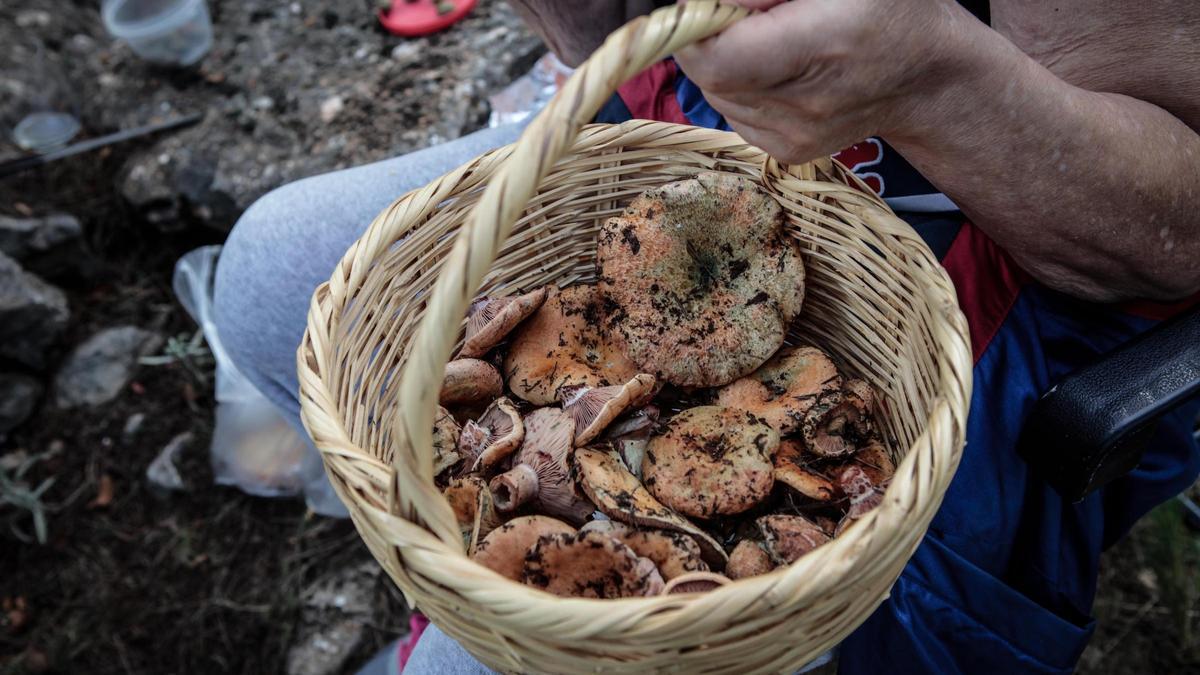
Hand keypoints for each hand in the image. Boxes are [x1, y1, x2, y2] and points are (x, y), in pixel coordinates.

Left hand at [675, 0, 990, 163]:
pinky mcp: (789, 151)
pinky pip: (735, 112)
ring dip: (726, 60)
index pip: (718, 58)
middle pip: (710, 75)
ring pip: (717, 94)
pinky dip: (740, 86)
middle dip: (711, 38)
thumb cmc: (887, 8)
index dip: (697, 28)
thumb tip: (702, 4)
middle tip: (751, 15)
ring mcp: (795, 137)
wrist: (926, 75)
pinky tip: (780, 68)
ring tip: (774, 39)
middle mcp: (807, 105)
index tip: (712, 4)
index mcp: (823, 46)